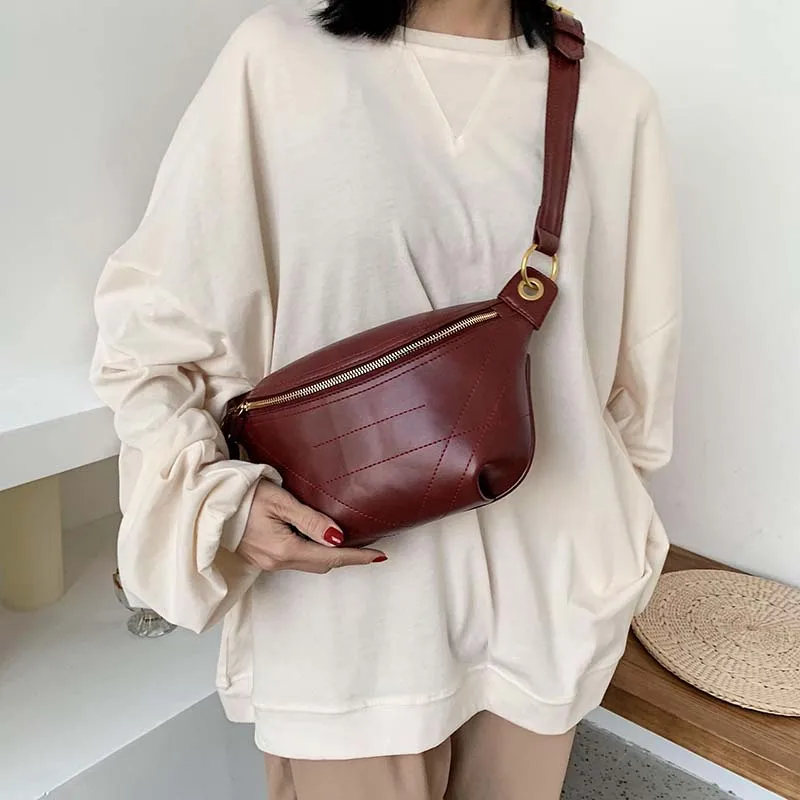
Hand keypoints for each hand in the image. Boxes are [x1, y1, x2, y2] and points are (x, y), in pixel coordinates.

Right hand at [237, 480, 386, 573]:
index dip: (357, 557)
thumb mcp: (280, 501)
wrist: (207, 500)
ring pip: (307, 563)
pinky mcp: (259, 557)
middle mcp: (275, 562)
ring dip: (328, 555)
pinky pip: (293, 559)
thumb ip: (310, 520)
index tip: (380, 556)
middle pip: (321, 565)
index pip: (330, 557)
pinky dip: (310, 552)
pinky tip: (317, 539)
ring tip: (349, 542)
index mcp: (283, 550)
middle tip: (369, 547)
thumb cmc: (242, 494)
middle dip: (346, 558)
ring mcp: (265, 562)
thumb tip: (338, 537)